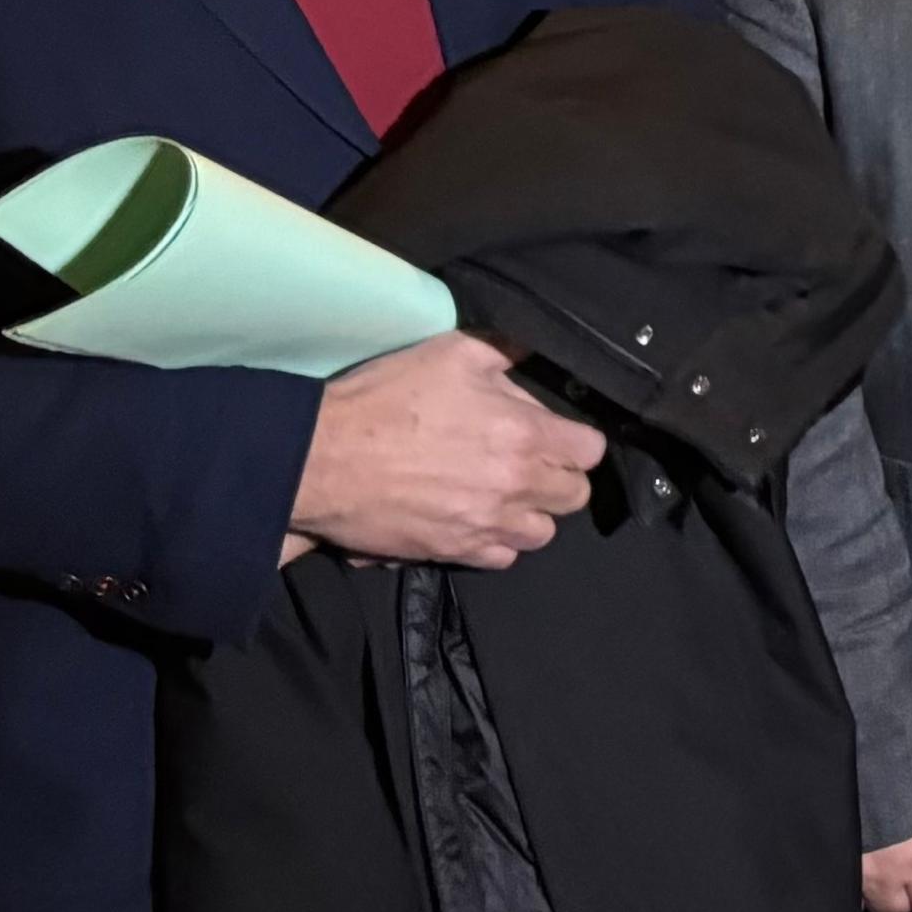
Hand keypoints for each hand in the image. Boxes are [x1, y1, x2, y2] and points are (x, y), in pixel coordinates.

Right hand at [287, 331, 603, 568]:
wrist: (321, 458)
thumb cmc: (386, 399)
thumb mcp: (452, 353)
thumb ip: (505, 353)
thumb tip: (531, 356)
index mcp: (524, 435)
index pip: (590, 451)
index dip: (577, 441)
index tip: (558, 435)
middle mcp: (515, 486)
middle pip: (574, 497)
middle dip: (559, 478)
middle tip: (531, 463)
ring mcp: (485, 524)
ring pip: (541, 534)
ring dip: (530, 514)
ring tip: (504, 494)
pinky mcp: (453, 551)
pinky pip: (500, 559)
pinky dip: (496, 542)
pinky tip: (476, 519)